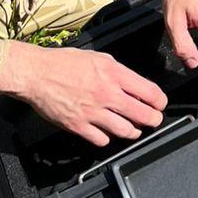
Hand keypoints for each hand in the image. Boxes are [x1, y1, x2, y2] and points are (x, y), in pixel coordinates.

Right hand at [0, 42, 166, 146]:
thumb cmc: (64, 63)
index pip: (150, 92)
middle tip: (154, 120)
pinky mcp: (78, 126)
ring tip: (134, 130)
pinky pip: (101, 139)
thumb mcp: (100, 58)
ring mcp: (93, 112)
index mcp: (114, 74)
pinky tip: (107, 133)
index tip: (160, 104)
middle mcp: (107, 94)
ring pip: (125, 131)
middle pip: (142, 114)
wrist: (36, 74)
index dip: (160, 101)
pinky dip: (107, 138)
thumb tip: (134, 84)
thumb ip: (119, 72)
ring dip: (133, 132)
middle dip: (153, 120)